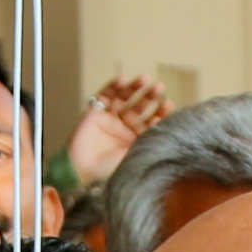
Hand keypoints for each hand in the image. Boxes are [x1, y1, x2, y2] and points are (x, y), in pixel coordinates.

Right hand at [62, 74, 167, 188]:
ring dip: (134, 87)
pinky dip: (113, 86)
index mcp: (138, 140)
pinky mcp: (95, 112)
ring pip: (125, 98)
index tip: (168, 105)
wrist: (83, 172)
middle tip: (159, 88)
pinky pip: (105, 95)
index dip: (161, 112)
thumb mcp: (138, 155)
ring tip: (145, 80)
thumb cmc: (110, 170)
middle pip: (141, 106)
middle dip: (150, 96)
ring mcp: (110, 119)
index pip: (153, 121)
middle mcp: (125, 128)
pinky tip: (122, 80)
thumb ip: (151, 139)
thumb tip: (169, 124)